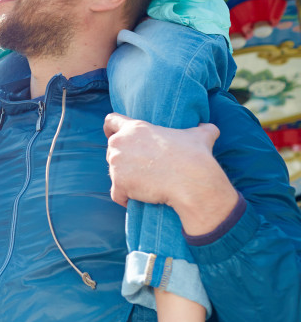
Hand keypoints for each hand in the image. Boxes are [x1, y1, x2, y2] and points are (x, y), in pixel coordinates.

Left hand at [104, 113, 236, 234]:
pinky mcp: (118, 183)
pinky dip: (125, 198)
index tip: (110, 134)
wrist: (193, 182)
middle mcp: (120, 143)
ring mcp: (117, 163)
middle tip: (141, 169)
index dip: (110, 128)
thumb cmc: (195, 157)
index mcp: (135, 128)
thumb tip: (211, 128)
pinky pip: (116, 194)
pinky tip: (138, 200)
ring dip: (124, 179)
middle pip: (111, 151)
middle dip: (122, 160)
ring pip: (113, 172)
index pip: (111, 121)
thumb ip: (202, 128)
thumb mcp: (200, 136)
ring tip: (144, 184)